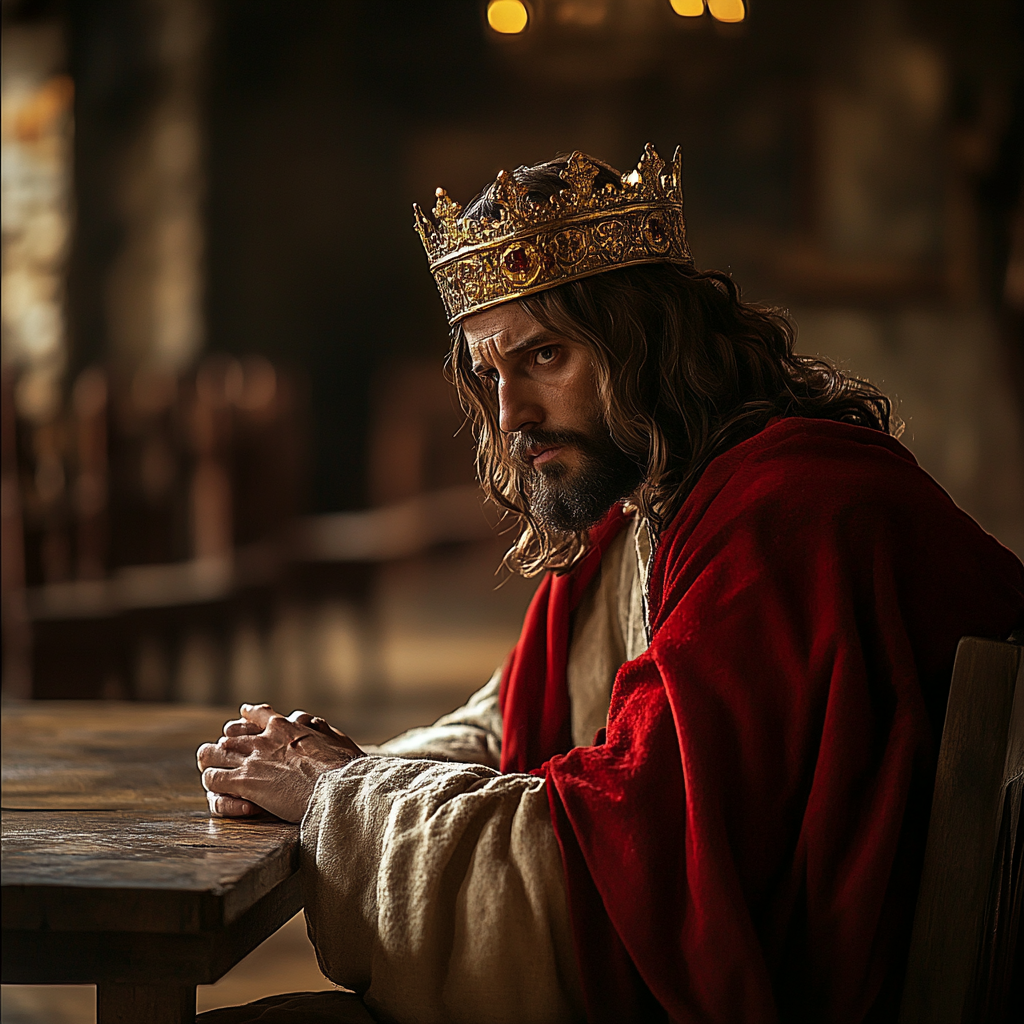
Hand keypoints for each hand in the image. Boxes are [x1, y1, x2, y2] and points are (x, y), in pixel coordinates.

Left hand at [196, 703, 363, 821]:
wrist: (338, 786)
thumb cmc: (344, 767)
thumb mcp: (336, 739)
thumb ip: (323, 730)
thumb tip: (320, 724)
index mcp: (286, 727)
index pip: (257, 714)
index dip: (247, 717)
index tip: (243, 716)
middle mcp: (264, 739)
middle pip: (229, 734)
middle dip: (226, 745)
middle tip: (227, 755)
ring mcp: (252, 759)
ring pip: (212, 754)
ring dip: (212, 763)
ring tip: (214, 771)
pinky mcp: (244, 782)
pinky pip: (213, 778)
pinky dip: (214, 784)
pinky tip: (219, 790)